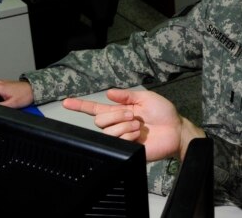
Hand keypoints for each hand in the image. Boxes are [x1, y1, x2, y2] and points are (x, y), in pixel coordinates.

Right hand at [62, 88, 205, 161]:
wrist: (176, 130)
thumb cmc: (163, 113)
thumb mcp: (146, 98)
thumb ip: (127, 95)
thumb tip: (108, 92)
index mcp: (120, 111)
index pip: (95, 109)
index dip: (80, 106)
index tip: (66, 102)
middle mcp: (118, 124)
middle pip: (99, 120)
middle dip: (116, 115)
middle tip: (134, 116)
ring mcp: (122, 138)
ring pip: (108, 131)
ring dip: (125, 125)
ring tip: (139, 126)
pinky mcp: (127, 149)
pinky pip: (119, 141)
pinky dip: (129, 135)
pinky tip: (139, 136)